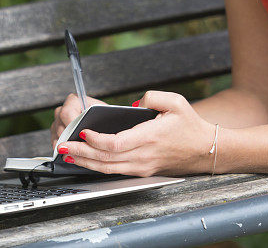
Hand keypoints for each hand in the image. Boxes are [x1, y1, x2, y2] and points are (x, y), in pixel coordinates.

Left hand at [55, 90, 215, 176]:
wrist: (204, 150)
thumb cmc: (189, 125)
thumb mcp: (176, 102)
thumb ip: (154, 96)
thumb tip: (136, 102)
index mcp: (150, 138)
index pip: (117, 143)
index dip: (97, 140)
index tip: (84, 132)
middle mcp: (143, 156)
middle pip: (106, 159)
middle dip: (81, 153)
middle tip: (63, 146)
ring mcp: (142, 166)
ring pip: (108, 168)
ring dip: (85, 162)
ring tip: (67, 154)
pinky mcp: (141, 171)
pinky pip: (114, 171)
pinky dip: (97, 166)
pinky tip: (84, 160)